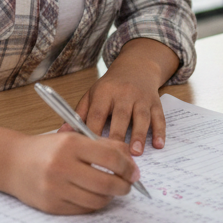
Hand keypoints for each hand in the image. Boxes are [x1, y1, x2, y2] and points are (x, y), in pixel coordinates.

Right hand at [4, 131, 138, 214]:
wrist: (12, 162)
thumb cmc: (46, 149)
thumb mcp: (73, 137)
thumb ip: (103, 145)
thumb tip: (131, 161)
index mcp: (69, 144)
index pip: (110, 158)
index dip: (127, 167)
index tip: (134, 172)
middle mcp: (61, 166)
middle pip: (107, 183)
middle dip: (123, 186)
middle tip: (127, 185)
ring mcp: (55, 188)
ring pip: (97, 200)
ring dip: (109, 196)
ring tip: (109, 189)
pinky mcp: (51, 205)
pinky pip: (83, 210)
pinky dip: (93, 204)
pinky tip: (92, 195)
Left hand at [69, 38, 178, 155]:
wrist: (136, 66)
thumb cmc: (111, 86)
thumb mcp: (93, 94)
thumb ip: (79, 114)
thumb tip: (62, 133)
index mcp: (105, 92)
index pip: (98, 113)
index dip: (94, 131)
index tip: (90, 150)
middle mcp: (124, 93)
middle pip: (121, 115)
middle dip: (117, 136)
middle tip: (114, 156)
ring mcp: (141, 97)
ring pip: (141, 117)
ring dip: (139, 135)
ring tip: (136, 153)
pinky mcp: (156, 102)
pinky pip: (159, 117)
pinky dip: (160, 131)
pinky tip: (159, 145)